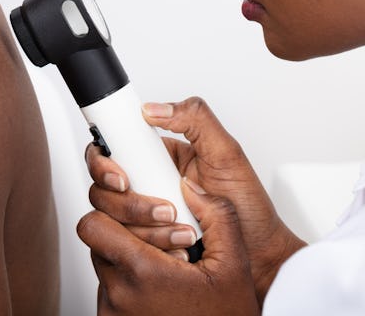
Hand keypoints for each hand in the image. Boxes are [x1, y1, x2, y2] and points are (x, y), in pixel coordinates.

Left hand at [77, 177, 259, 314]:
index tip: (143, 215)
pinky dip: (130, 283)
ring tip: (167, 267)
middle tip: (164, 240)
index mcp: (143, 272)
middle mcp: (119, 295)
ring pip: (105, 265)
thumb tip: (189, 187)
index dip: (113, 211)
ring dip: (129, 259)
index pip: (93, 225)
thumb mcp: (234, 263)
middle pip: (99, 242)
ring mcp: (113, 313)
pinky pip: (110, 291)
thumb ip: (217, 215)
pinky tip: (160, 287)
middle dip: (127, 233)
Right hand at [84, 97, 304, 301]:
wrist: (260, 255)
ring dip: (145, 226)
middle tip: (162, 207)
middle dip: (128, 201)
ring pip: (112, 218)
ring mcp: (144, 215)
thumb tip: (152, 109)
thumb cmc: (248, 208)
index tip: (120, 176)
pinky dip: (150, 247)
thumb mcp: (227, 153)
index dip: (104, 161)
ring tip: (183, 228)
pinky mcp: (146, 243)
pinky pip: (126, 244)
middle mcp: (147, 181)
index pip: (113, 148)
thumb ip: (195, 119)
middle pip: (104, 186)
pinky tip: (177, 247)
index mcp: (160, 155)